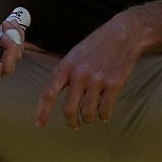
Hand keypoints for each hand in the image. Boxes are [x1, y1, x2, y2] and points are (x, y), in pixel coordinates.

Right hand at [0, 8, 25, 82]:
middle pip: (6, 69)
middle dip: (10, 51)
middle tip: (4, 35)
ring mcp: (0, 61)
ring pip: (15, 57)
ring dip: (14, 39)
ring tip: (5, 25)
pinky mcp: (8, 55)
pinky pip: (19, 48)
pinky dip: (18, 36)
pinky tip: (10, 26)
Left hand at [36, 14, 140, 128]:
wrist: (123, 35)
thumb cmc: (96, 46)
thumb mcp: (73, 55)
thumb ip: (64, 73)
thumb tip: (53, 95)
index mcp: (66, 67)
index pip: (49, 93)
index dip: (42, 112)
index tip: (39, 126)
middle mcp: (79, 75)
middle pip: (69, 109)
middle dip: (71, 122)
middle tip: (75, 125)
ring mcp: (97, 80)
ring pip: (88, 113)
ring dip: (89, 120)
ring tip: (90, 118)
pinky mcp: (113, 85)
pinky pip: (105, 110)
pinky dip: (103, 116)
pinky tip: (104, 114)